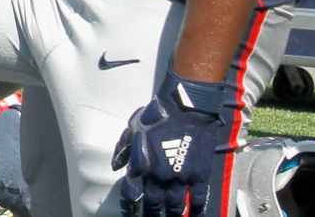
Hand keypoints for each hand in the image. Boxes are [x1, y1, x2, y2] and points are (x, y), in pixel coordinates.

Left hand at [112, 72, 230, 216]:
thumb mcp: (132, 127)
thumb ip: (122, 148)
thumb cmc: (158, 115)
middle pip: (152, 203)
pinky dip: (196, 210)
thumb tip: (116, 166)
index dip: (129, 206)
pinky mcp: (198, 175)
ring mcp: (179, 177)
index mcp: (140, 164)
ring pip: (174, 206)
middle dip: (150, 214)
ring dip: (172, 215)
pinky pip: (198, 199)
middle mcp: (158, 175)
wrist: (187, 108)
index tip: (129, 213)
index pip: (131, 193)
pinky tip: (194, 215)